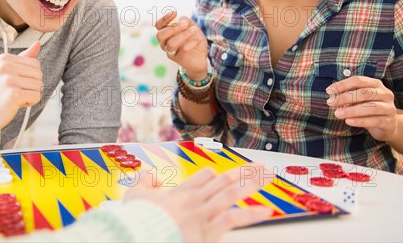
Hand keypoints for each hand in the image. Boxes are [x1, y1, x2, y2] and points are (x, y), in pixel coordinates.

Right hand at [0, 40, 42, 140]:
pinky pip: (37, 96)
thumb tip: (37, 44)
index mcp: (4, 59)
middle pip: (39, 74)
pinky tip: (16, 105)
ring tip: (14, 98)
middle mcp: (6, 67)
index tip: (15, 84)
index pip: (35, 63)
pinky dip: (30, 103)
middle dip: (32, 86)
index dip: (29, 77)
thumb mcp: (5, 73)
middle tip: (15, 93)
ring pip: (39, 86)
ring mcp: (9, 80)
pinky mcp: (14, 95)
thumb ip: (23, 59)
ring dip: (31, 95)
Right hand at [124, 164, 272, 241]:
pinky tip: (267, 210)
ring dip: (252, 184)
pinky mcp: (208, 231)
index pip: (204, 176)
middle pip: (224, 180)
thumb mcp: (133, 194)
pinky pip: (234, 219)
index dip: (216, 174)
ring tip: (269, 177)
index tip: (226, 174)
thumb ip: (143, 179)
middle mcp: (195, 199)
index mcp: (180, 192)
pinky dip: (251, 214)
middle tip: (261, 166)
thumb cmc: (137, 219)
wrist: (141, 235)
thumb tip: (151, 173)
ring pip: (232, 193)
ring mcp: (203, 214)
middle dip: (245, 172)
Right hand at [155, 11, 208, 79]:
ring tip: (195, 29)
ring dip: (183, 35)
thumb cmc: (194, 40)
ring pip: (171, 43)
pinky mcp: (179, 59)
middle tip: (185, 24)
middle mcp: (165, 43)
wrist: (201, 58)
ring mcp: (171, 52)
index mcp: (166, 34)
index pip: (158, 25)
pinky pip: (183, 50)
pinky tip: (197, 40)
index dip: (164, 19)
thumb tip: (181, 20)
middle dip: (172, 28)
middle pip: (160, 35)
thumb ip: (186, 22)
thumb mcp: (192, 27)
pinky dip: (191, 43)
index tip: (174, 13)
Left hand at [327, 76, 397, 141]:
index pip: (358, 80)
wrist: (388, 125)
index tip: (329, 91)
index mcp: (376, 84)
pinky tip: (348, 121)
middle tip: (330, 102)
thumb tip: (333, 99)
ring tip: (337, 114)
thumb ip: (348, 98)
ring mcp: (389, 108)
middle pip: (365, 93)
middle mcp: (385, 94)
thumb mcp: (358, 101)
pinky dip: (360, 121)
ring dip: (352, 110)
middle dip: (345, 97)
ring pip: (371, 107)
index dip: (343, 84)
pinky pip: (375, 120)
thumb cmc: (368, 109)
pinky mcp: (389, 122)